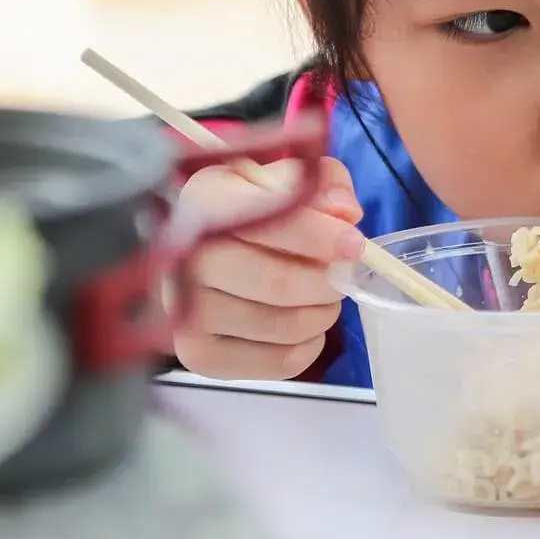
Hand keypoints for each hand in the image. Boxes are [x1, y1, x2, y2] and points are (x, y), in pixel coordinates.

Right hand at [171, 156, 365, 379]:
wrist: (193, 254)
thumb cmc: (245, 210)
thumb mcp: (280, 177)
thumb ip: (320, 181)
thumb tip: (345, 213)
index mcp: (205, 202)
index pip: (271, 223)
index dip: (321, 237)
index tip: (355, 245)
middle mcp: (185, 258)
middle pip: (279, 283)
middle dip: (328, 282)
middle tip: (343, 276)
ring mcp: (187, 313)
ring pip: (286, 325)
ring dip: (323, 313)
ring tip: (323, 297)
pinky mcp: (199, 356)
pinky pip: (280, 361)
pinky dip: (310, 345)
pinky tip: (304, 324)